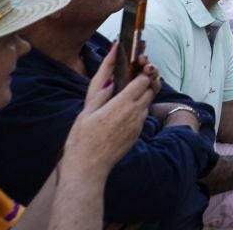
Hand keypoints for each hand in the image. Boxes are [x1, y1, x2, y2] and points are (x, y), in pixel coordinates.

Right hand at [70, 45, 159, 169]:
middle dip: (147, 78)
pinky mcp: (136, 134)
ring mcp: (138, 124)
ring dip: (143, 93)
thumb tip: (111, 74)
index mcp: (123, 104)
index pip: (143, 79)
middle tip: (136, 72)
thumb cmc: (82, 140)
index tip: (135, 64)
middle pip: (151, 88)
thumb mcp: (86, 112)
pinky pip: (142, 115)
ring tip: (129, 89)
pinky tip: (125, 108)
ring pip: (148, 101)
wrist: (87, 169)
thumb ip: (101, 91)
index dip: (141, 70)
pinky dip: (138, 107)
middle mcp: (135, 113)